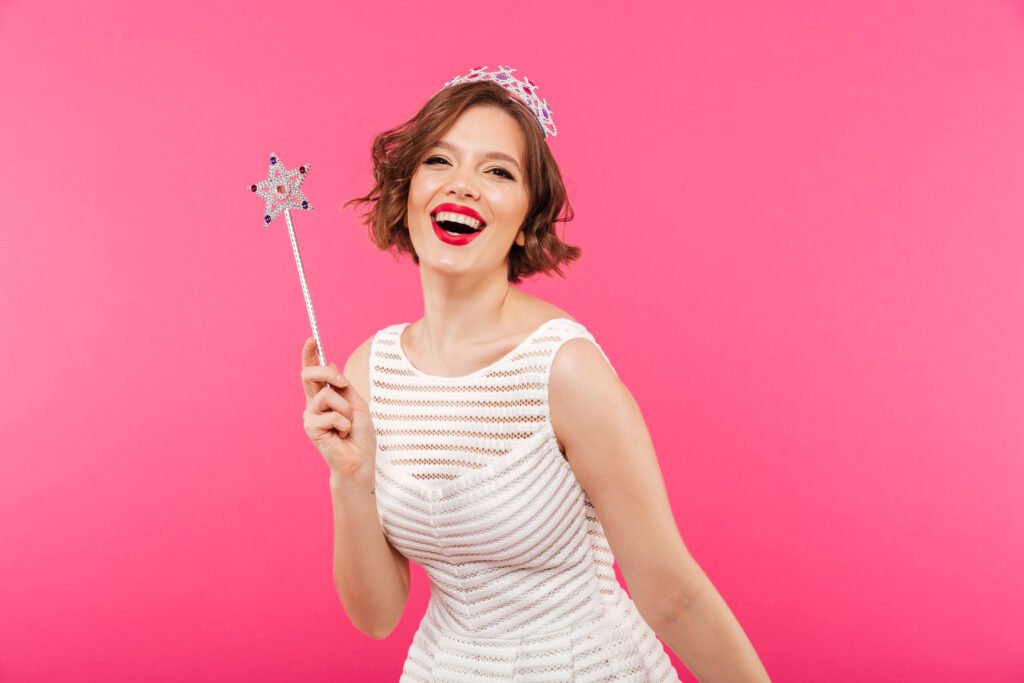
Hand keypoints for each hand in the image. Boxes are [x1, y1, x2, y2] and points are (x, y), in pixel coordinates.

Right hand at [300, 336, 375, 479]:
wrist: (360, 460)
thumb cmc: (360, 434)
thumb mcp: (356, 403)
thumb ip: (343, 386)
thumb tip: (330, 362)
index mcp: (324, 396)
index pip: (312, 372)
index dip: (310, 354)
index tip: (311, 338)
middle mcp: (313, 404)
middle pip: (309, 375)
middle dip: (328, 372)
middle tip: (344, 383)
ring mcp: (310, 416)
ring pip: (326, 395)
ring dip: (346, 410)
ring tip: (348, 425)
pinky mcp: (311, 428)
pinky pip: (331, 414)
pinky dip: (344, 424)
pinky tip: (342, 435)